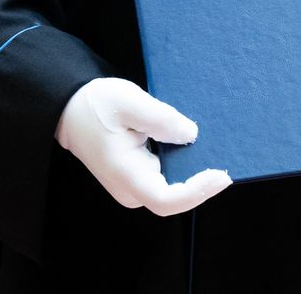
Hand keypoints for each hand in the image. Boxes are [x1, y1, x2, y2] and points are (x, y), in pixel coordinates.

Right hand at [55, 77, 231, 216]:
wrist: (70, 110)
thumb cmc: (96, 105)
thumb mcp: (128, 101)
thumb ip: (159, 118)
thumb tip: (191, 135)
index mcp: (125, 173)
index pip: (166, 199)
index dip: (197, 192)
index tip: (220, 175)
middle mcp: (130, 188)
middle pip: (175, 197)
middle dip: (202, 181)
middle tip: (229, 157)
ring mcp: (134, 185)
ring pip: (173, 189)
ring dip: (196, 173)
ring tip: (219, 149)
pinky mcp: (138, 176)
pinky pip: (168, 178)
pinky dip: (185, 165)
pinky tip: (199, 147)